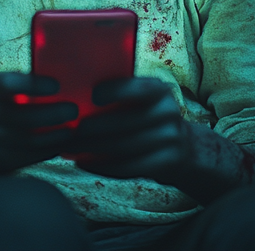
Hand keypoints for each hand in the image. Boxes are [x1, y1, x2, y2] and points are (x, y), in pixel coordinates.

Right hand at [0, 72, 76, 175]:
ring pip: (29, 140)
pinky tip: (62, 143)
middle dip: (53, 114)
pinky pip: (30, 156)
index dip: (34, 85)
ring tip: (72, 129)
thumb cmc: (0, 103)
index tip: (57, 86)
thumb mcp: (4, 87)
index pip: (10, 85)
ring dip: (55, 135)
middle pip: (24, 117)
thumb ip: (27, 83)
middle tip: (74, 110)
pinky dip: (50, 149)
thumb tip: (67, 79)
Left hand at [67, 77, 193, 186]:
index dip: (116, 91)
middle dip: (96, 128)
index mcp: (159, 89)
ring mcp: (170, 139)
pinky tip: (85, 163)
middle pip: (127, 122)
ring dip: (94, 149)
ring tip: (71, 149)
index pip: (138, 88)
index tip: (93, 96)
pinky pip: (130, 167)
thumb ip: (121, 94)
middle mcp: (168, 112)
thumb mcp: (143, 99)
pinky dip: (103, 167)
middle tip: (72, 132)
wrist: (183, 147)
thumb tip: (78, 90)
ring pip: (125, 147)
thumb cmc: (147, 116)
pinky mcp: (167, 162)